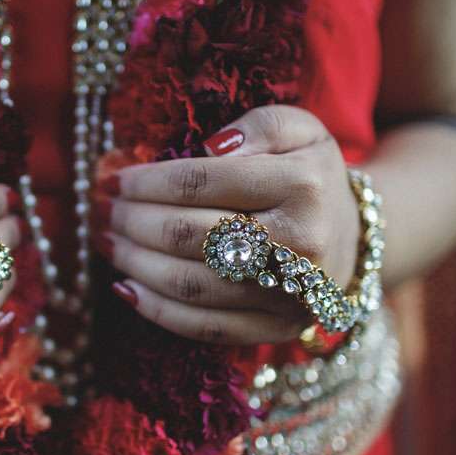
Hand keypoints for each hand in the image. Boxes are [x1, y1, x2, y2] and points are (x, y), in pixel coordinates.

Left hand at [98, 105, 359, 344]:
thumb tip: (210, 147)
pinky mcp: (275, 329)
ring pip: (190, 284)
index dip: (147, 181)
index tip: (114, 179)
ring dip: (135, 263)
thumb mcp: (299, 128)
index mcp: (302, 185)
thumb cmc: (309, 177)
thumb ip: (258, 125)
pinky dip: (157, 310)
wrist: (352, 237)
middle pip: (190, 235)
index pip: (202, 182)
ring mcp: (288, 294)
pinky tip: (125, 287)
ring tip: (107, 242)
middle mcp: (299, 245)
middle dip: (133, 221)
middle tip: (104, 210)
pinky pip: (204, 327)